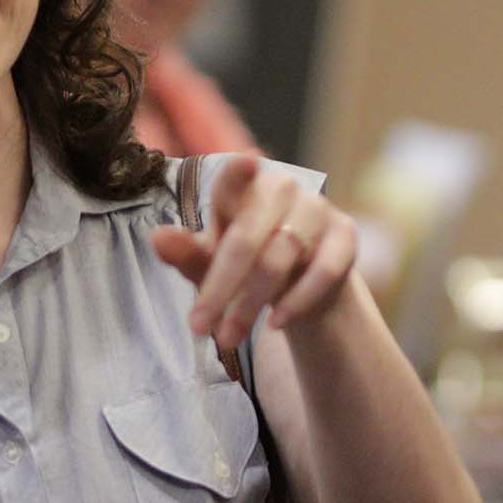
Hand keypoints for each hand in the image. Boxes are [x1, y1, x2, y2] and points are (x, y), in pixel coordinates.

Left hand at [151, 151, 360, 353]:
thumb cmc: (246, 263)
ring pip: (281, 258)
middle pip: (247, 238)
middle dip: (220, 288)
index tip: (244, 165)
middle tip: (199, 328)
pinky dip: (298, 300)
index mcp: (242, 186)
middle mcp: (282, 188)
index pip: (235, 176)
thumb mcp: (212, 261)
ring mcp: (317, 209)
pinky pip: (324, 270)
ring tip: (228, 338)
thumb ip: (187, 252)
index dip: (239, 171)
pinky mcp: (345, 235)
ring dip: (251, 304)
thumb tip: (158, 238)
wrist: (302, 283)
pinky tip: (275, 324)